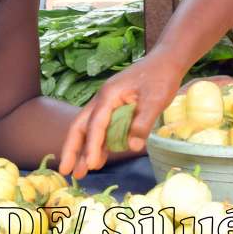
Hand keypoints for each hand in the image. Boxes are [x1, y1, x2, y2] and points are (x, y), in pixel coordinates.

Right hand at [58, 54, 185, 178]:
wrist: (166, 61)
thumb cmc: (161, 77)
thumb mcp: (156, 100)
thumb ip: (143, 123)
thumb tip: (132, 147)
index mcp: (109, 96)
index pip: (96, 124)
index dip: (92, 146)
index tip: (91, 165)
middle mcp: (102, 100)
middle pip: (80, 126)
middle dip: (72, 149)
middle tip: (66, 171)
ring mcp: (107, 104)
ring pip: (88, 129)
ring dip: (83, 150)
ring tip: (78, 172)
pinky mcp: (114, 109)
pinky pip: (101, 129)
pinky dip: (98, 144)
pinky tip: (98, 159)